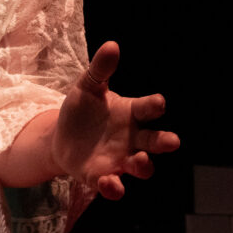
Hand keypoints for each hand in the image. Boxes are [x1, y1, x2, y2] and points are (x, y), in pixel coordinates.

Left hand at [51, 41, 179, 199]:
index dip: (154, 106)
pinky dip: (114, 187)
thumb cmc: (81, 110)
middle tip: (172, 141)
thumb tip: (112, 45)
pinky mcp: (101, 176)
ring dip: (143, 165)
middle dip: (164, 142)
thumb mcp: (87, 87)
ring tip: (140, 160)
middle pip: (154, 142)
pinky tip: (110, 184)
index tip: (159, 103)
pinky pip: (113, 185)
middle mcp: (131, 139)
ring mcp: (119, 159)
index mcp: (130, 113)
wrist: (60, 137)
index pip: (147, 109)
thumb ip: (100, 69)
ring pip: (140, 166)